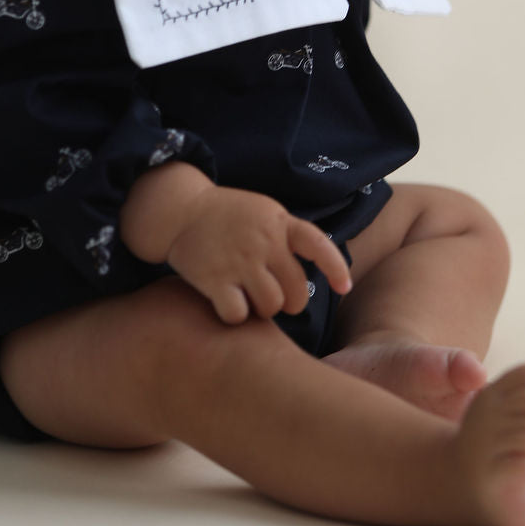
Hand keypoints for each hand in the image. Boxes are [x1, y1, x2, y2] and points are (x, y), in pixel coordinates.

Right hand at [165, 185, 351, 324]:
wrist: (179, 210)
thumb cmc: (228, 216)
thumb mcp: (264, 212)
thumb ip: (287, 236)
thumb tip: (318, 273)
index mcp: (278, 221)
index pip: (317, 244)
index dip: (335, 268)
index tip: (344, 288)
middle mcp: (263, 241)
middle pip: (297, 291)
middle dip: (290, 302)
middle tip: (275, 297)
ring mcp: (238, 260)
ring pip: (271, 307)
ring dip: (263, 310)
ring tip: (250, 297)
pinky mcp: (214, 279)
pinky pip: (239, 315)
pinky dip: (235, 315)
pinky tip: (227, 302)